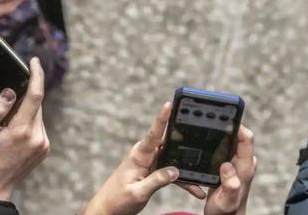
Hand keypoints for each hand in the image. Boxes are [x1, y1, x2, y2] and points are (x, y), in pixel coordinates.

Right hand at [0, 58, 48, 201]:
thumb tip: (10, 92)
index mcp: (22, 130)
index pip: (35, 95)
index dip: (36, 75)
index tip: (35, 61)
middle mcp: (37, 135)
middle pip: (36, 105)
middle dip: (23, 100)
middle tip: (6, 111)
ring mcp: (43, 143)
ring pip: (37, 115)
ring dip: (25, 114)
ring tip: (7, 129)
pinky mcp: (45, 148)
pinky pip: (39, 126)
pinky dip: (29, 124)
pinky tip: (15, 136)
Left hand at [82, 103, 204, 214]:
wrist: (107, 210)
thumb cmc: (117, 200)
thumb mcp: (138, 192)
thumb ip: (156, 180)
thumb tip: (174, 171)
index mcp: (140, 155)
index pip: (153, 133)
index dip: (162, 118)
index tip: (169, 104)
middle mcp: (146, 155)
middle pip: (169, 143)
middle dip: (184, 138)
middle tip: (199, 133)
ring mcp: (151, 162)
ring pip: (174, 159)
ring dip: (186, 168)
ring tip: (200, 179)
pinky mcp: (154, 171)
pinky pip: (171, 172)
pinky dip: (182, 180)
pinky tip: (194, 188)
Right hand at [204, 126, 256, 214]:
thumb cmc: (226, 212)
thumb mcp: (226, 201)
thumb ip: (230, 186)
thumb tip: (227, 167)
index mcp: (245, 167)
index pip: (247, 138)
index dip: (238, 125)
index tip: (224, 118)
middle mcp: (244, 161)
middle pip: (240, 135)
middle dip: (228, 125)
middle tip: (212, 117)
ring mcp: (238, 161)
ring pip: (233, 139)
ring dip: (223, 131)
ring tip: (210, 123)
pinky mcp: (230, 163)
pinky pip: (227, 146)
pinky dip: (219, 140)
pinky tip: (209, 137)